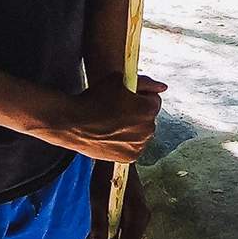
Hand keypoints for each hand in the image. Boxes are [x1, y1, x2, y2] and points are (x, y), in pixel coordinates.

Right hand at [41, 74, 167, 162]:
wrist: (73, 123)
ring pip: (141, 133)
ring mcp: (139, 145)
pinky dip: (126, 141)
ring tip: (112, 122)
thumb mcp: (119, 80)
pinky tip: (111, 134)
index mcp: (149, 109)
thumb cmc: (95, 97)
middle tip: (117, 109)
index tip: (126, 96)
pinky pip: (133, 146)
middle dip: (138, 112)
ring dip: (133, 127)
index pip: (154, 100)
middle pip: (148, 117)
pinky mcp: (129, 158)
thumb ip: (145, 82)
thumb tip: (164, 87)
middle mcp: (148, 129)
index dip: (140, 96)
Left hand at [86, 162, 150, 238]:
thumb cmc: (106, 174)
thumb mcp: (99, 200)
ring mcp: (139, 216)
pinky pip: (124, 231)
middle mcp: (142, 218)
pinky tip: (97, 237)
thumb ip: (99, 226)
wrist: (115, 156)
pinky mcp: (134, 213)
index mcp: (138, 215)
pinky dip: (112, 236)